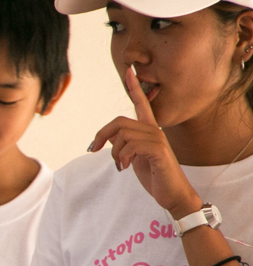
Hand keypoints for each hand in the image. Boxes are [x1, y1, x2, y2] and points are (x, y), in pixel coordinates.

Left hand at [88, 66, 201, 218]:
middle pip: (119, 121)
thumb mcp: (133, 157)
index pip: (142, 103)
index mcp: (148, 130)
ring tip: (120, 165)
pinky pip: (131, 145)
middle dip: (101, 135)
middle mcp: (154, 131)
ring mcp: (158, 140)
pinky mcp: (159, 151)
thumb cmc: (154, 176)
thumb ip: (123, 144)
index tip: (129, 70)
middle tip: (94, 149)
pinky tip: (126, 167)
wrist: (172, 195)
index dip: (134, 87)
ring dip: (114, 152)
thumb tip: (107, 138)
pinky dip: (122, 157)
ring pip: (122, 134)